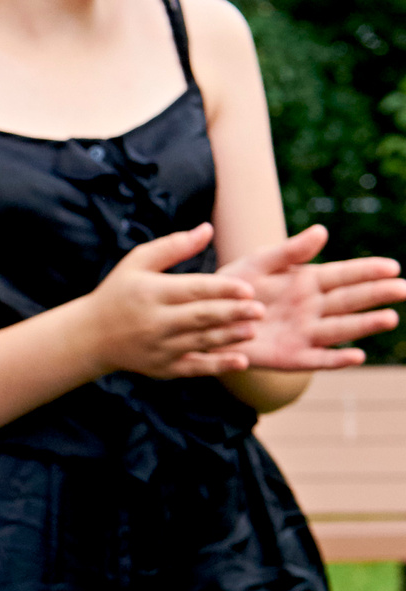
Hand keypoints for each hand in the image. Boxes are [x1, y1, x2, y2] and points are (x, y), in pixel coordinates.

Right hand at [80, 223, 264, 378]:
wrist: (90, 336)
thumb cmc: (119, 292)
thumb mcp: (137, 262)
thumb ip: (173, 246)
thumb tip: (208, 229)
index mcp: (150, 292)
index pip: (193, 289)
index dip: (223, 289)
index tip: (248, 288)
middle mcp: (154, 321)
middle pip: (201, 316)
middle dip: (233, 313)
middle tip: (261, 310)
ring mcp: (158, 347)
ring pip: (201, 341)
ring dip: (230, 337)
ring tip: (253, 330)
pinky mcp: (162, 368)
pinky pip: (194, 368)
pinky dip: (218, 366)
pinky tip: (241, 361)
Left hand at [217, 224, 405, 369]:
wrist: (205, 320)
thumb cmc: (234, 287)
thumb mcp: (258, 264)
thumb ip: (289, 252)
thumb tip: (321, 231)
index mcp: (308, 282)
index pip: (344, 274)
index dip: (367, 270)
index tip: (393, 266)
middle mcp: (313, 308)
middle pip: (350, 300)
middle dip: (376, 294)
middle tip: (403, 289)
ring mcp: (304, 333)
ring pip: (340, 329)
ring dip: (364, 325)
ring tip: (389, 318)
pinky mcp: (291, 357)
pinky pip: (318, 359)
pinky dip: (337, 359)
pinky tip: (357, 356)